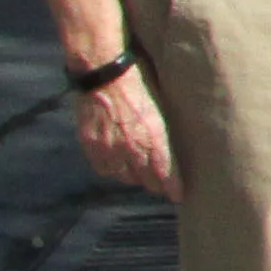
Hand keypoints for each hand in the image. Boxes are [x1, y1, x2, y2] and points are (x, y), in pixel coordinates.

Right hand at [73, 72, 174, 198]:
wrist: (104, 74)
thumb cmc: (138, 82)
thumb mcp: (159, 107)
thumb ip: (162, 132)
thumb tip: (169, 149)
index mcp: (153, 137)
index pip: (165, 172)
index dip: (172, 187)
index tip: (178, 196)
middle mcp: (131, 148)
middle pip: (145, 179)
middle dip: (155, 183)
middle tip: (161, 185)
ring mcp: (109, 149)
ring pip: (124, 177)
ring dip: (133, 177)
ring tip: (140, 174)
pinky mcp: (91, 145)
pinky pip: (103, 169)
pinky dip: (112, 170)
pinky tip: (117, 166)